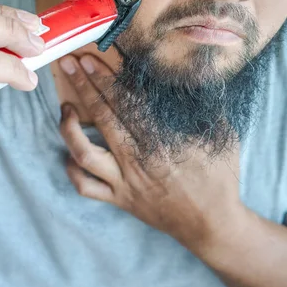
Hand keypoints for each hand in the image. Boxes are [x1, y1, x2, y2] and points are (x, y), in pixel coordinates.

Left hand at [59, 54, 242, 255]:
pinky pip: (86, 187)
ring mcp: (125, 182)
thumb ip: (205, 105)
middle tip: (70, 66)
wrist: (212, 226)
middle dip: (83, 88)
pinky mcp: (120, 200)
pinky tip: (69, 153)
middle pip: (102, 118)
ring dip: (69, 129)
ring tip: (65, 108)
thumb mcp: (221, 135)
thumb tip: (193, 74)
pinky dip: (72, 169)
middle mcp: (137, 161)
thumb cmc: (219, 178)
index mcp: (162, 143)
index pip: (126, 103)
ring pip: (85, 154)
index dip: (105, 79)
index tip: (90, 60)